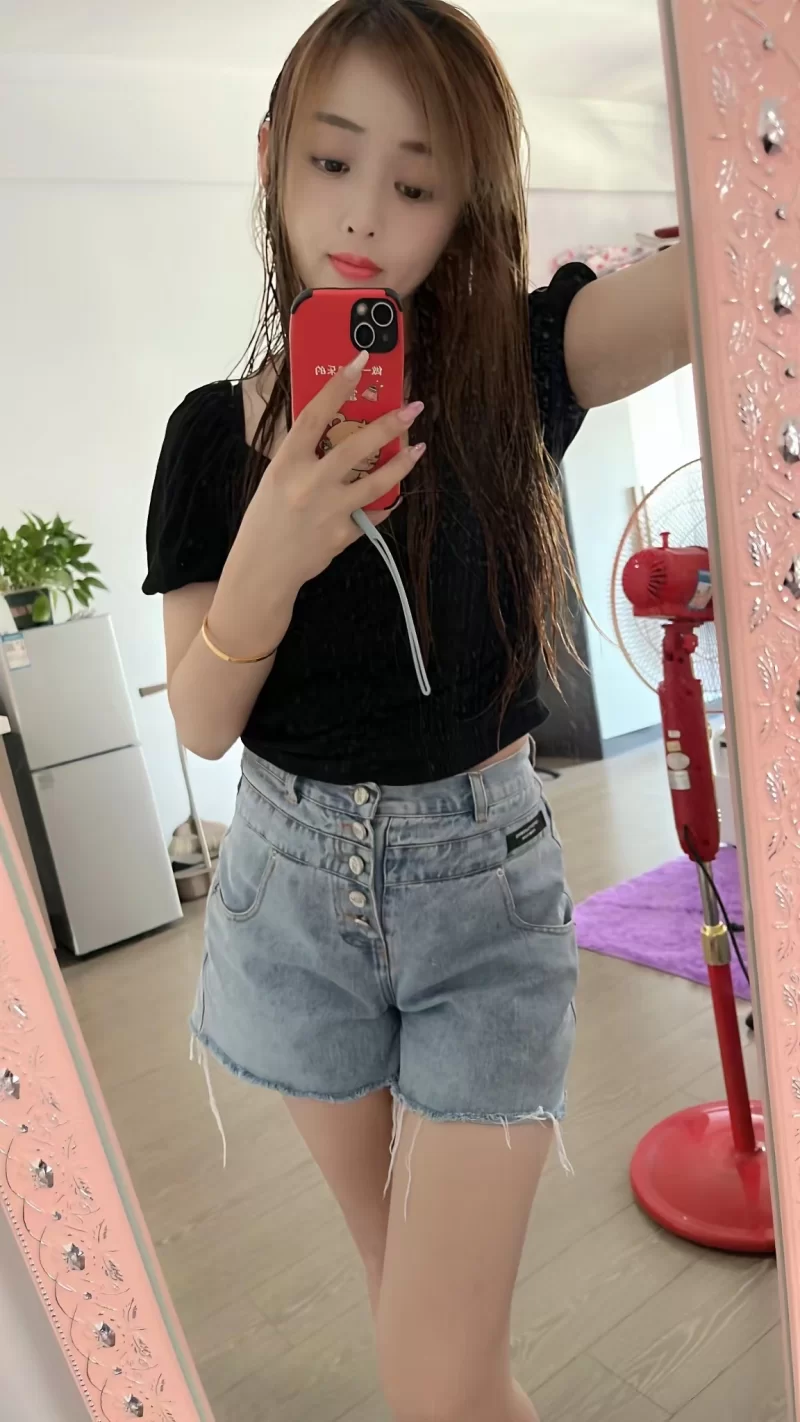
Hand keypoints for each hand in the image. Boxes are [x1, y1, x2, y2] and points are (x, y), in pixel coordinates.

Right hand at [238, 350, 424, 598]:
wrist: (263, 570)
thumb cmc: (266, 520)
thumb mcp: (275, 478)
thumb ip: (301, 454)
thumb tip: (330, 424)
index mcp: (287, 464)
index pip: (315, 414)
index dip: (338, 385)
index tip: (360, 362)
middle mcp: (309, 484)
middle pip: (356, 446)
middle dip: (389, 425)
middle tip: (412, 409)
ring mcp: (329, 511)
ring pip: (377, 482)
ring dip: (402, 463)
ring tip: (418, 448)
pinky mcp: (343, 534)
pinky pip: (373, 513)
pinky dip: (384, 503)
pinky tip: (393, 493)